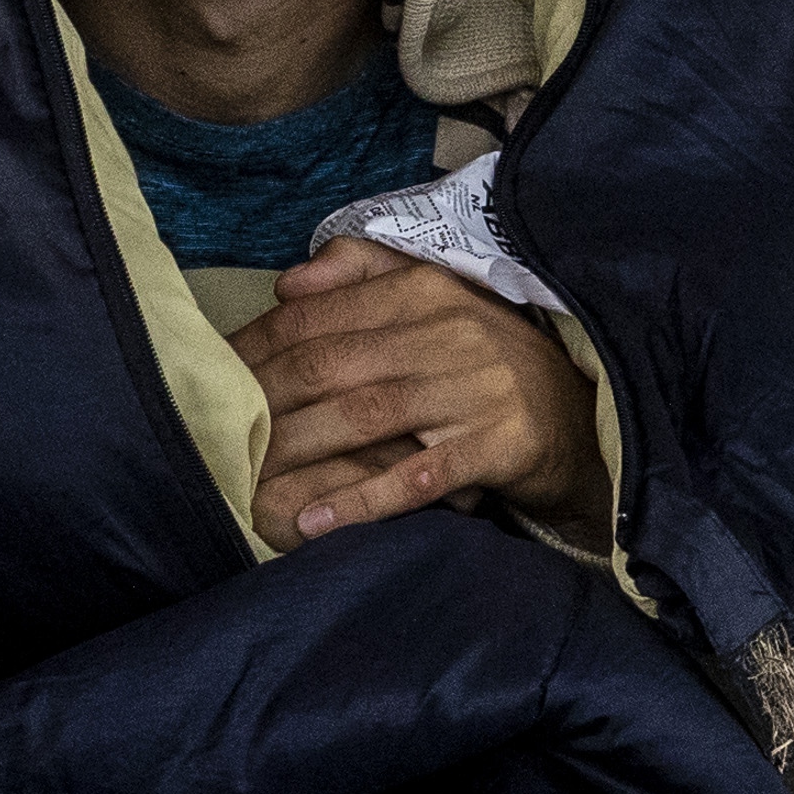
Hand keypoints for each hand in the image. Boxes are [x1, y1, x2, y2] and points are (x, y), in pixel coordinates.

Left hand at [237, 236, 611, 553]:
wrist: (583, 415)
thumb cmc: (487, 361)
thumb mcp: (435, 299)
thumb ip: (361, 275)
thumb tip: (287, 284)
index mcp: (425, 288)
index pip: (318, 316)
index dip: (254, 348)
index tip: (210, 378)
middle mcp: (450, 330)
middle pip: (331, 365)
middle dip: (263, 402)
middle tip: (214, 437)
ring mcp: (478, 388)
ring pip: (365, 417)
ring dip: (299, 450)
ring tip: (248, 480)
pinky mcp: (502, 444)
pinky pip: (420, 476)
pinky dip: (364, 499)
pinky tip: (316, 519)